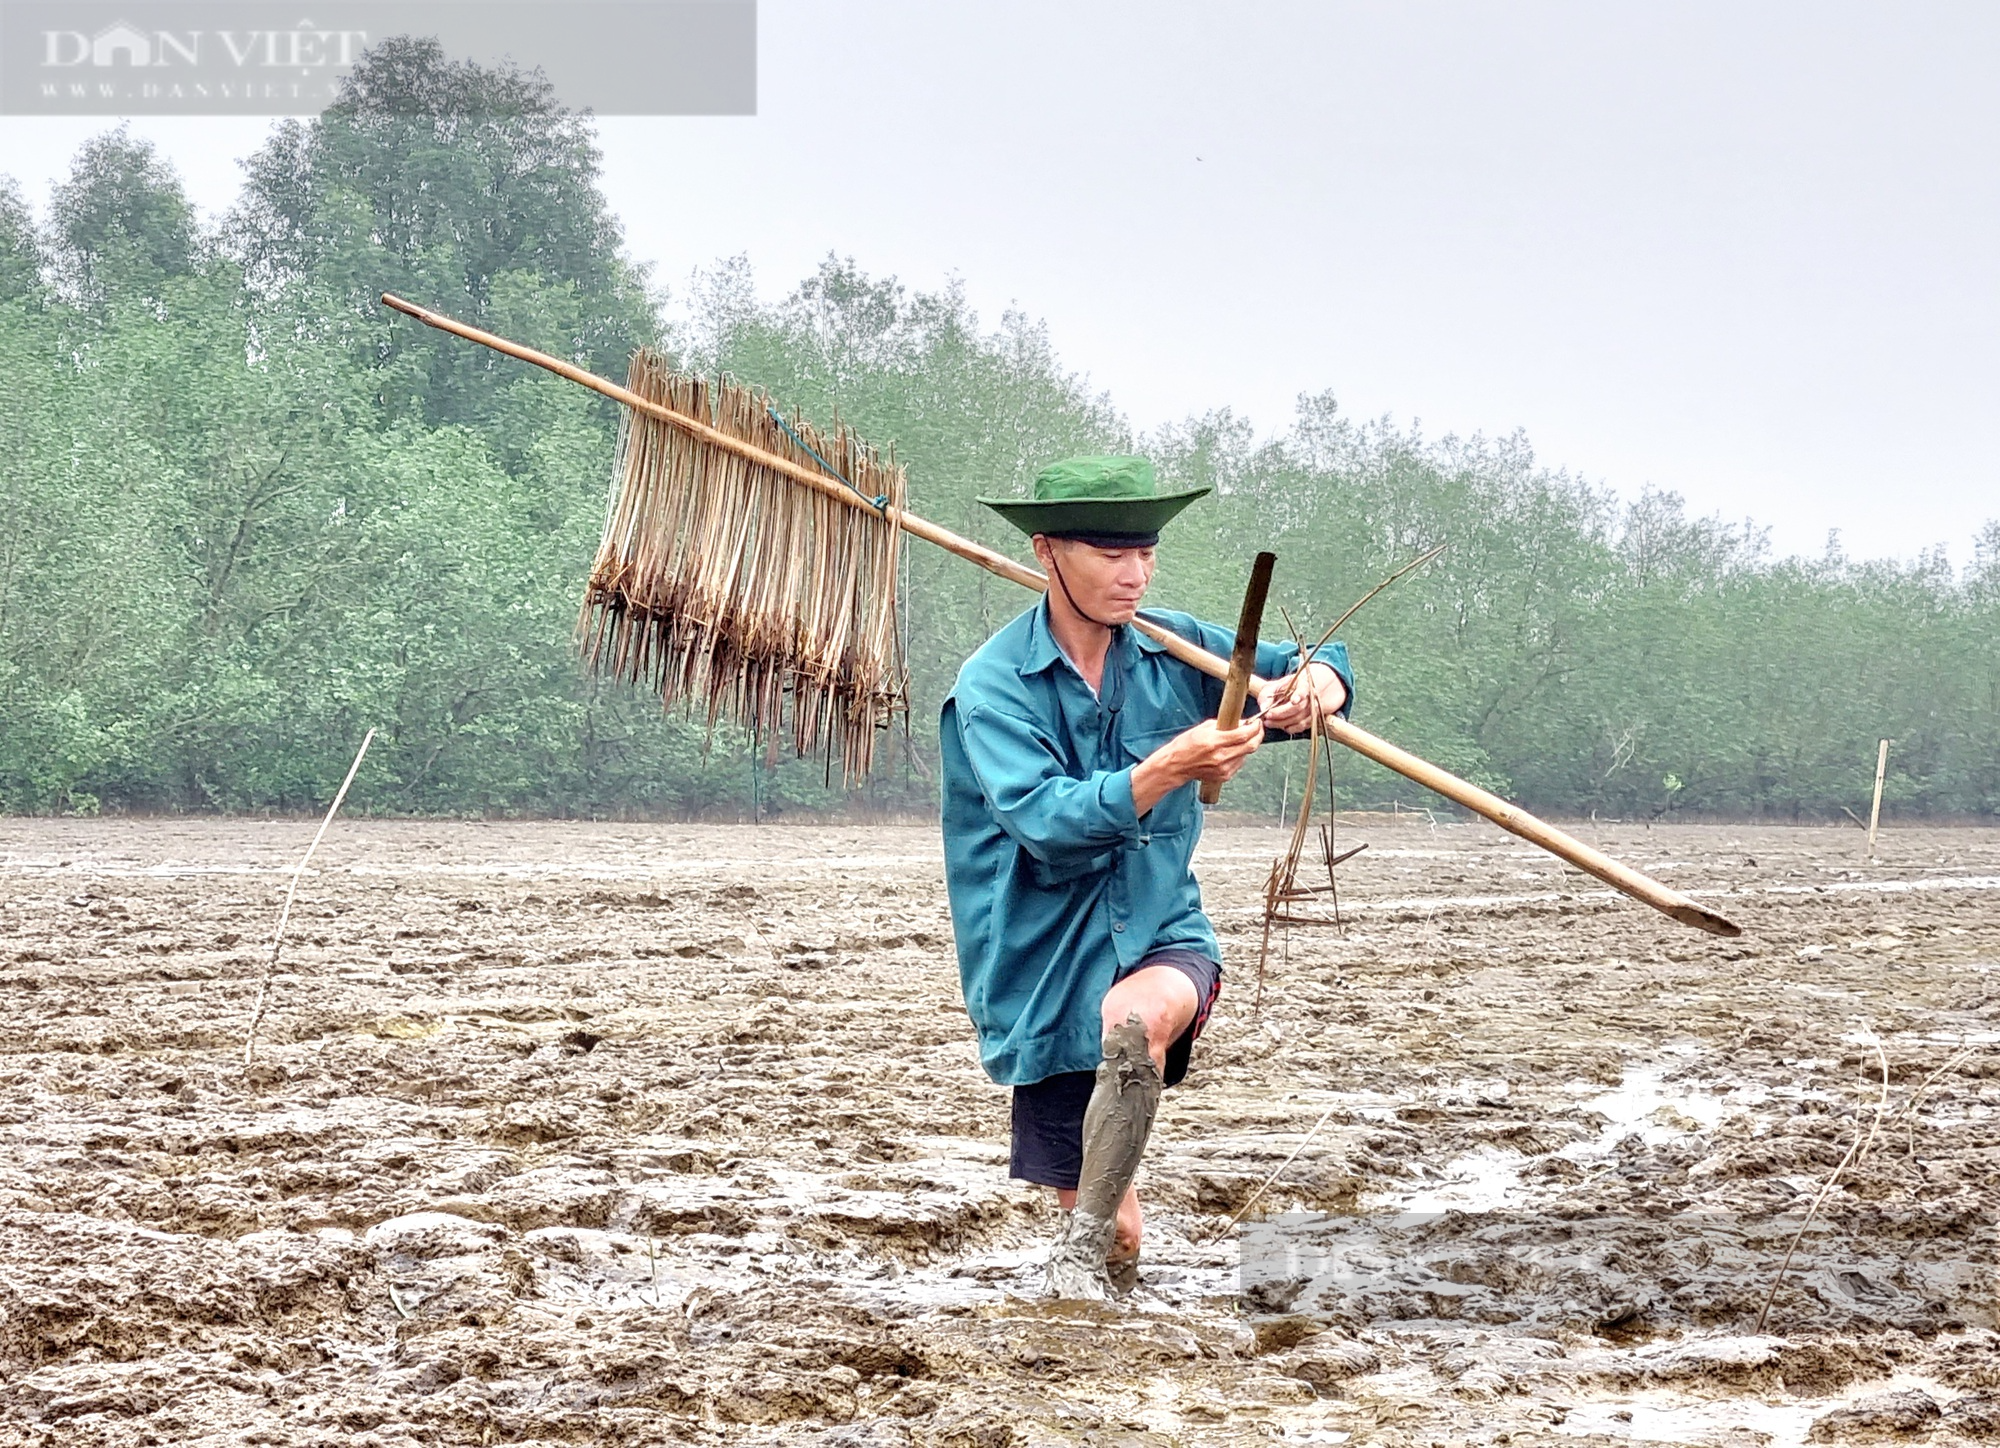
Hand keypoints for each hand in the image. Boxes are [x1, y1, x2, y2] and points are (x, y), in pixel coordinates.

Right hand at [1131, 717, 1262, 815]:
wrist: (1176, 765)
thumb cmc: (1185, 745)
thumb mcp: (1203, 728)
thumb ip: (1223, 724)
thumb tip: (1242, 722)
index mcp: (1214, 742)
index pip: (1243, 734)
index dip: (1255, 727)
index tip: (1257, 722)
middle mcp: (1221, 756)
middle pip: (1250, 746)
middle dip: (1258, 736)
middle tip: (1258, 729)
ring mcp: (1223, 768)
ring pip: (1246, 755)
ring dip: (1248, 746)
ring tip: (1241, 739)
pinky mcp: (1224, 776)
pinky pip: (1239, 763)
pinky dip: (1240, 755)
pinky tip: (1231, 751)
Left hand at [1255, 661, 1346, 733]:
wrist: (1302, 691)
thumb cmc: (1287, 688)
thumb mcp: (1275, 686)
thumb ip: (1267, 695)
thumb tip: (1263, 707)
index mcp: (1304, 684)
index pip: (1304, 690)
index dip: (1299, 695)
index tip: (1294, 700)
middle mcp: (1312, 697)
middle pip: (1299, 708)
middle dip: (1281, 713)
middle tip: (1268, 716)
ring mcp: (1314, 709)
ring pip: (1300, 719)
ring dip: (1283, 723)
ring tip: (1269, 722)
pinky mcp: (1312, 719)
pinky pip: (1302, 726)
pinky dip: (1291, 728)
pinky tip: (1281, 726)